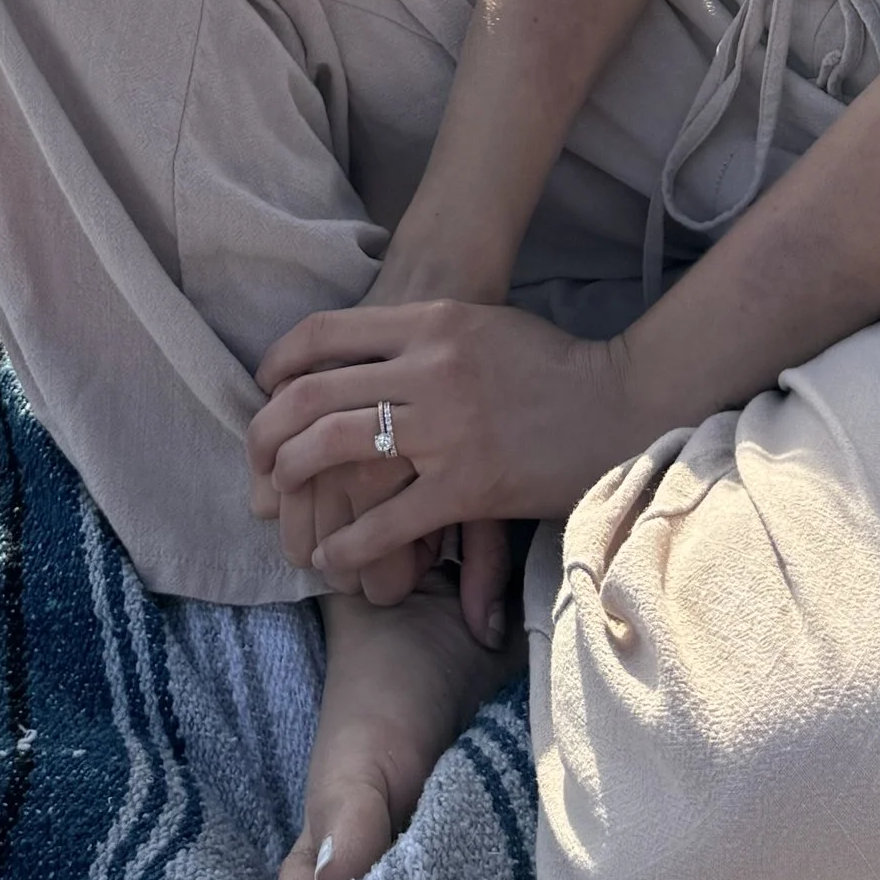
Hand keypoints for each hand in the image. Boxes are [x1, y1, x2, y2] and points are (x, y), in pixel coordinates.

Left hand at [249, 300, 643, 598]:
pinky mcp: (468, 483)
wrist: (621, 399)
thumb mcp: (478, 325)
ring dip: (294, 481)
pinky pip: (386, 519)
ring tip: (284, 506)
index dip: (280, 364)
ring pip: (336, 448)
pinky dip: (348, 543)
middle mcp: (429, 366)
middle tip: (258, 461)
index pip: (324, 334)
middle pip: (314, 393)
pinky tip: (334, 558)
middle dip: (269, 431)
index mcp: (430, 321)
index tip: (265, 391)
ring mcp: (446, 425)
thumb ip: (420, 336)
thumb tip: (360, 360)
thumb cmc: (550, 361)